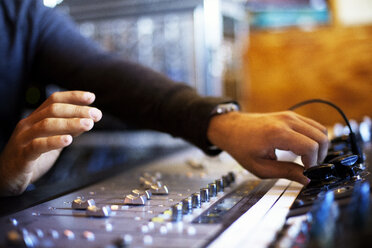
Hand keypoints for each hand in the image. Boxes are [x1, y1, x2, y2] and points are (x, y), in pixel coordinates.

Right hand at [0, 91, 101, 195]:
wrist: (4, 179)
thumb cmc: (30, 158)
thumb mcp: (51, 141)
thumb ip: (67, 130)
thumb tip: (87, 120)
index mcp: (35, 119)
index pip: (54, 100)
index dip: (73, 97)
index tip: (91, 97)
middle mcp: (28, 125)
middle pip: (53, 110)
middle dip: (77, 110)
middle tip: (96, 114)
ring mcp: (23, 140)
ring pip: (46, 125)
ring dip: (70, 123)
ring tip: (89, 124)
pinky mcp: (22, 157)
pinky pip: (37, 146)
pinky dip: (54, 141)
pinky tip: (69, 140)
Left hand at [207, 111, 327, 184]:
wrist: (232, 128)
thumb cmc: (241, 147)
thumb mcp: (261, 167)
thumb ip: (286, 173)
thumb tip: (307, 179)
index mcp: (278, 133)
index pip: (310, 147)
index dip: (313, 163)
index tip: (306, 172)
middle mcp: (287, 121)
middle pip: (321, 137)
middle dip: (320, 156)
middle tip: (308, 167)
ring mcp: (290, 115)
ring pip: (321, 130)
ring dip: (319, 147)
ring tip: (306, 159)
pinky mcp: (291, 115)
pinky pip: (313, 125)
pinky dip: (314, 138)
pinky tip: (301, 149)